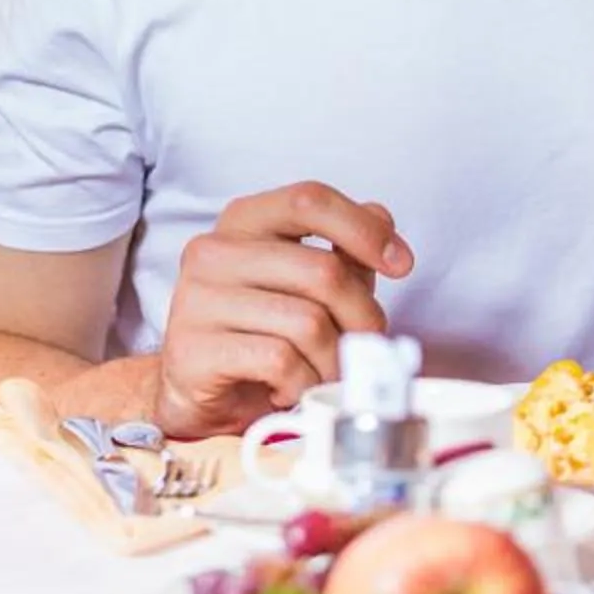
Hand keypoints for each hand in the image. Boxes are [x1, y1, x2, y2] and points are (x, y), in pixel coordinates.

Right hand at [153, 183, 408, 436]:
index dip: (364, 229)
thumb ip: (342, 251)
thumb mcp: (306, 287)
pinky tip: (291, 389)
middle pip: (322, 270)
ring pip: (307, 323)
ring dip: (333, 361)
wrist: (196, 392)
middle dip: (362, 317)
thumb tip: (381, 218)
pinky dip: (302, 383)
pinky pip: (280, 361)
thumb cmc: (257, 333)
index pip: (309, 201)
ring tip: (325, 374)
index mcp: (242, 221)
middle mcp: (213, 251)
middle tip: (365, 347)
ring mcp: (197, 300)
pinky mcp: (193, 350)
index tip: (400, 263)